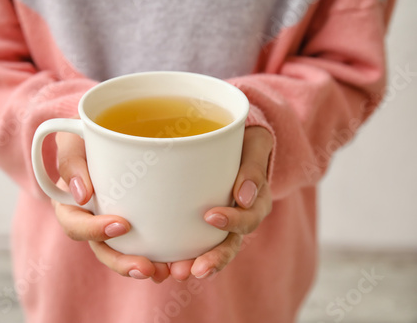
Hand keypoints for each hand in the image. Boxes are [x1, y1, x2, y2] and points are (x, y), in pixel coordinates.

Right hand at [52, 131, 169, 282]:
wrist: (111, 134)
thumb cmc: (87, 138)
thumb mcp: (73, 141)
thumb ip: (70, 160)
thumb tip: (81, 194)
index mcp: (72, 205)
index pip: (74, 225)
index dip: (93, 230)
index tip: (121, 225)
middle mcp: (92, 220)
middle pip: (103, 251)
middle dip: (124, 264)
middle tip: (148, 268)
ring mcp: (115, 225)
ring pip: (126, 254)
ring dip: (146, 267)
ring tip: (168, 272)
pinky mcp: (138, 224)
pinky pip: (147, 244)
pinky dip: (162, 254)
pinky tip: (180, 260)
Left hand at [169, 126, 272, 280]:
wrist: (237, 143)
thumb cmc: (246, 143)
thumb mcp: (255, 146)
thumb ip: (253, 168)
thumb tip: (244, 196)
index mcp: (255, 204)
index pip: (248, 219)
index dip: (232, 222)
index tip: (211, 216)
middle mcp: (238, 219)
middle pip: (228, 245)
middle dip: (213, 260)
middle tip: (196, 270)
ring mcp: (219, 224)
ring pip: (209, 250)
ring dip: (193, 264)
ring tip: (175, 273)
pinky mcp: (200, 223)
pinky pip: (191, 242)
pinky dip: (178, 255)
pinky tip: (161, 265)